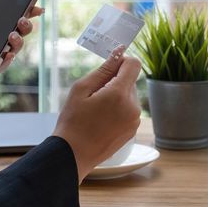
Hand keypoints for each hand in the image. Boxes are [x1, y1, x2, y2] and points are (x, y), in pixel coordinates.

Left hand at [0, 0, 43, 91]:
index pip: (13, 16)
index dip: (28, 11)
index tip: (36, 6)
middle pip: (20, 31)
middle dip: (27, 24)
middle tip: (22, 19)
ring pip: (16, 48)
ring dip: (19, 41)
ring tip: (13, 34)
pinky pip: (4, 64)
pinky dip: (8, 59)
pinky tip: (8, 52)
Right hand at [52, 46, 141, 182]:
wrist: (73, 154)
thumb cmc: (73, 121)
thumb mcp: (81, 89)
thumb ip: (103, 69)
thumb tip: (118, 53)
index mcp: (119, 94)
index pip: (133, 64)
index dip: (122, 61)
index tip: (109, 66)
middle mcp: (132, 107)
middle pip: (130, 80)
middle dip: (115, 81)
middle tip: (94, 94)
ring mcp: (134, 120)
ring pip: (129, 95)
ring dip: (117, 96)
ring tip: (96, 109)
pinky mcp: (132, 130)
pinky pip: (129, 110)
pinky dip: (118, 109)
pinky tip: (102, 120)